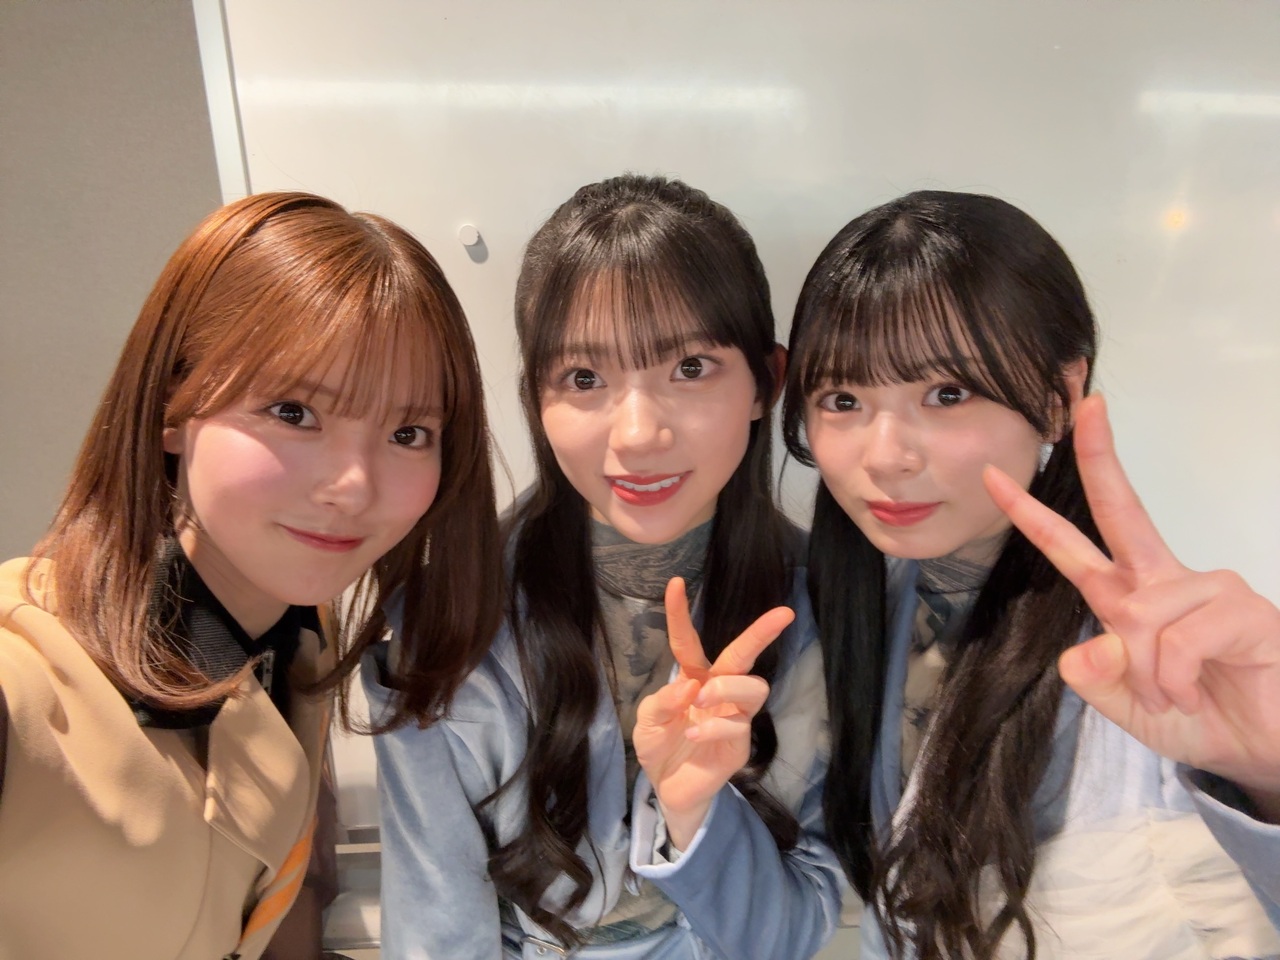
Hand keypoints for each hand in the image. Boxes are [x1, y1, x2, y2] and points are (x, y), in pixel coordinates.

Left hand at [632, 576, 794, 848]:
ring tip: (702, 699)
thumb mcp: (647, 722)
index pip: (688, 642)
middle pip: (745, 656)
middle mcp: (718, 692)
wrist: (666, 789)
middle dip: (763, 632)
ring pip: (754, 687)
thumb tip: (687, 688)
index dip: (680, 614)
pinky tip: (694, 734)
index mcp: (693, 678)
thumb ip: (661, 703)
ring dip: (728, 687)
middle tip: (782, 615)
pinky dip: (713, 726)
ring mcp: (733, 717)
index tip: (675, 583)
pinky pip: (737, 726)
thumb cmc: (659, 748)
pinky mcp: (740, 745)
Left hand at [983, 394, 1279, 817]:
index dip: (1031, 515)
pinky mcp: (1243, 609)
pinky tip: (1196, 693)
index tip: (994, 477)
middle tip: (1089, 405)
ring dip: (1148, 676)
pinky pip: (1180, 640)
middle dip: (1101, 458)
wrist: (1265, 749)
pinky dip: (1176, 680)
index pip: (1072, 548)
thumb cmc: (1199, 717)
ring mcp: (1207, 589)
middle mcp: (1164, 583)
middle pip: (1124, 511)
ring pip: (1141, 619)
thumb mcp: (1128, 706)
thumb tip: (1078, 651)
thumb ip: (1097, 681)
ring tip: (1174, 698)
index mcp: (1126, 597)